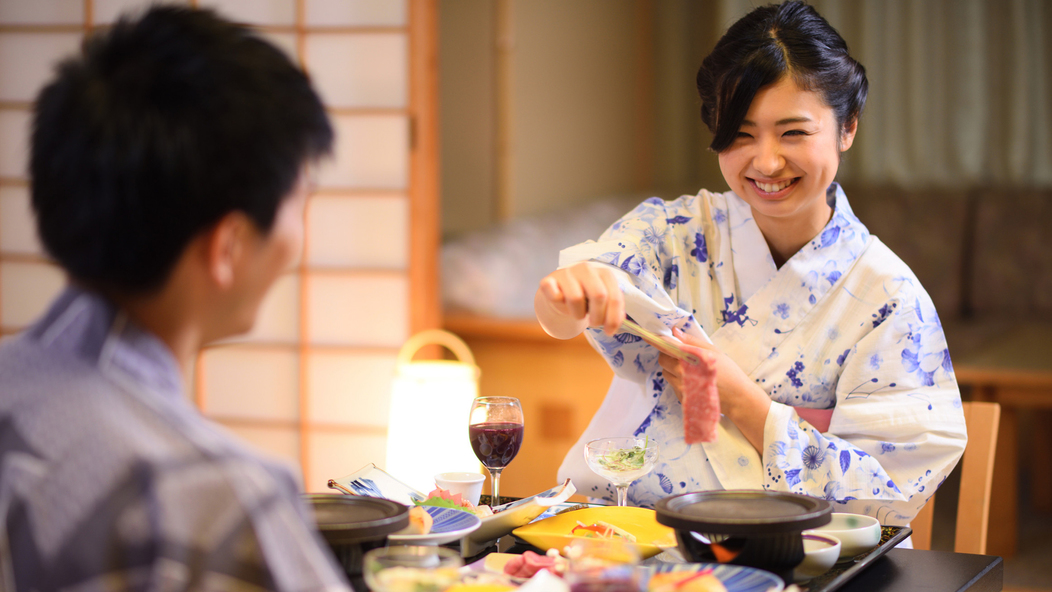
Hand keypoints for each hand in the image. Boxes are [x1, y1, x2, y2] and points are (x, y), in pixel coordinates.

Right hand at [535, 262, 624, 337]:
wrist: (559, 293)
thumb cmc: (585, 298)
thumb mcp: (602, 303)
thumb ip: (613, 309)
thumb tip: (620, 319)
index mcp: (604, 273)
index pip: (614, 297)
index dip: (613, 318)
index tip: (609, 332)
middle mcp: (586, 269)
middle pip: (598, 295)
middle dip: (598, 316)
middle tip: (594, 324)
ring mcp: (566, 273)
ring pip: (576, 298)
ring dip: (578, 314)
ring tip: (578, 313)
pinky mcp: (548, 280)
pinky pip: (555, 295)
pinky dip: (559, 304)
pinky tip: (561, 303)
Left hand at [658, 327, 771, 452]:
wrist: (737, 398)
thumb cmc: (729, 373)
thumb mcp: (713, 352)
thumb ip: (692, 342)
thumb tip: (676, 332)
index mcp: (689, 359)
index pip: (666, 347)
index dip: (662, 342)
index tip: (661, 338)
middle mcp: (682, 374)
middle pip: (663, 360)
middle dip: (668, 355)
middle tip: (680, 354)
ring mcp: (681, 388)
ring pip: (666, 373)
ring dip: (671, 368)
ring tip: (688, 368)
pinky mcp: (683, 398)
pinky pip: (673, 385)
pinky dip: (678, 381)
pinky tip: (692, 380)